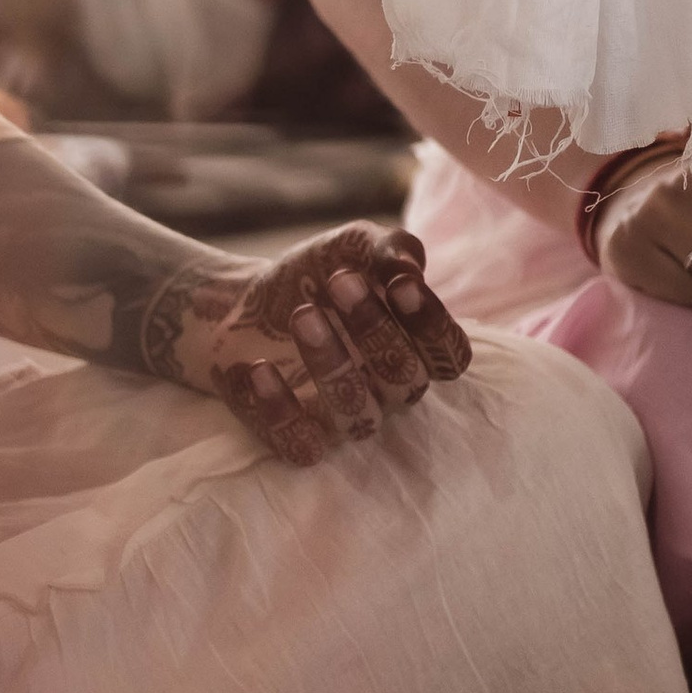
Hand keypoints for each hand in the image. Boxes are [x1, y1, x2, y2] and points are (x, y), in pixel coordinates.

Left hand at [146, 222, 473, 466]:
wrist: (242, 304)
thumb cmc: (313, 276)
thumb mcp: (352, 247)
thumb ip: (389, 248)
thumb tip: (410, 268)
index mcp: (413, 347)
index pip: (450, 355)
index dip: (432, 325)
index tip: (400, 284)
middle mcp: (388, 391)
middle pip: (406, 380)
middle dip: (376, 329)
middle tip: (339, 282)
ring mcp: (345, 419)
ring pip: (358, 415)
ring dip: (332, 363)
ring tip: (301, 314)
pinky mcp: (301, 438)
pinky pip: (302, 445)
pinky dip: (282, 410)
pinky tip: (260, 368)